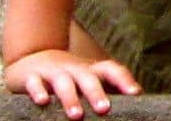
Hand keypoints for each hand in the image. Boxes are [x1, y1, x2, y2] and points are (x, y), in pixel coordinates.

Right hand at [4, 49, 138, 117]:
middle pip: (88, 78)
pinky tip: (42, 102)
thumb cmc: (69, 75)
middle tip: (105, 109)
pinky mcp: (31, 77)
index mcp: (91, 70)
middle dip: (96, 93)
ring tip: (77, 116)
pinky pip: (35, 83)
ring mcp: (53, 72)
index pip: (112, 70)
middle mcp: (74, 69)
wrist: (33, 55)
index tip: (135, 93)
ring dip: (70, 98)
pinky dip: (38, 91)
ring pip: (63, 83)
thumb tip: (139, 95)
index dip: (125, 80)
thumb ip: (110, 86)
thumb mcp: (89, 78)